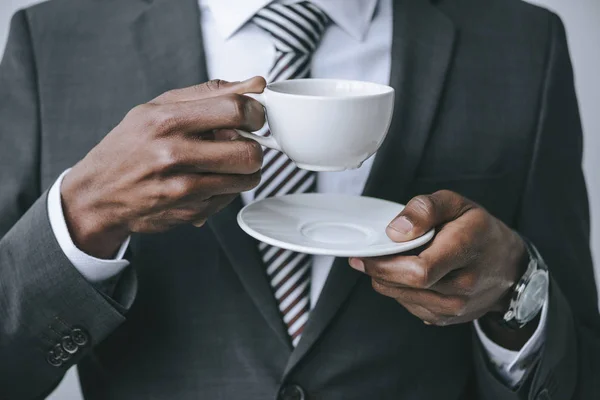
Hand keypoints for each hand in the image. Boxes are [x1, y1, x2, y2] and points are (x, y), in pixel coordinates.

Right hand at [61, 77, 266, 258]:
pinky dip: (227, 189)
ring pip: (246, 179)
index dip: (256, 113)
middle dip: (255, 147)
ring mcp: (183, 188)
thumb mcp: (158, 108)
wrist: (97, 195)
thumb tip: (256, 84)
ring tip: (229, 164)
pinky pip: (230, 198)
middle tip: (246, 144)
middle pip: (248, 152)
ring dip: (246, 171)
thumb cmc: (129, 147)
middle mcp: (174, 155)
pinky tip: (208, 181)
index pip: (234, 110)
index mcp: (166, 120)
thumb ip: (210, 94)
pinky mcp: (190, 212)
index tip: (255, 117)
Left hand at [349, 190, 530, 345]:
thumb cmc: (479, 230)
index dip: (385, 264)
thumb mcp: (456, 203)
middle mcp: (463, 285)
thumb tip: (395, 231)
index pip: (418, 270)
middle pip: (406, 285)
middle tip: (364, 257)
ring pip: (403, 297)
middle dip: (378, 271)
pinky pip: (410, 306)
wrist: (509, 267)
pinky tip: (406, 275)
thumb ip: (424, 209)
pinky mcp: (447, 318)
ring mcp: (456, 307)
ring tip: (387, 261)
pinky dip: (400, 290)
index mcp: (465, 250)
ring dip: (387, 281)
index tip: (364, 254)